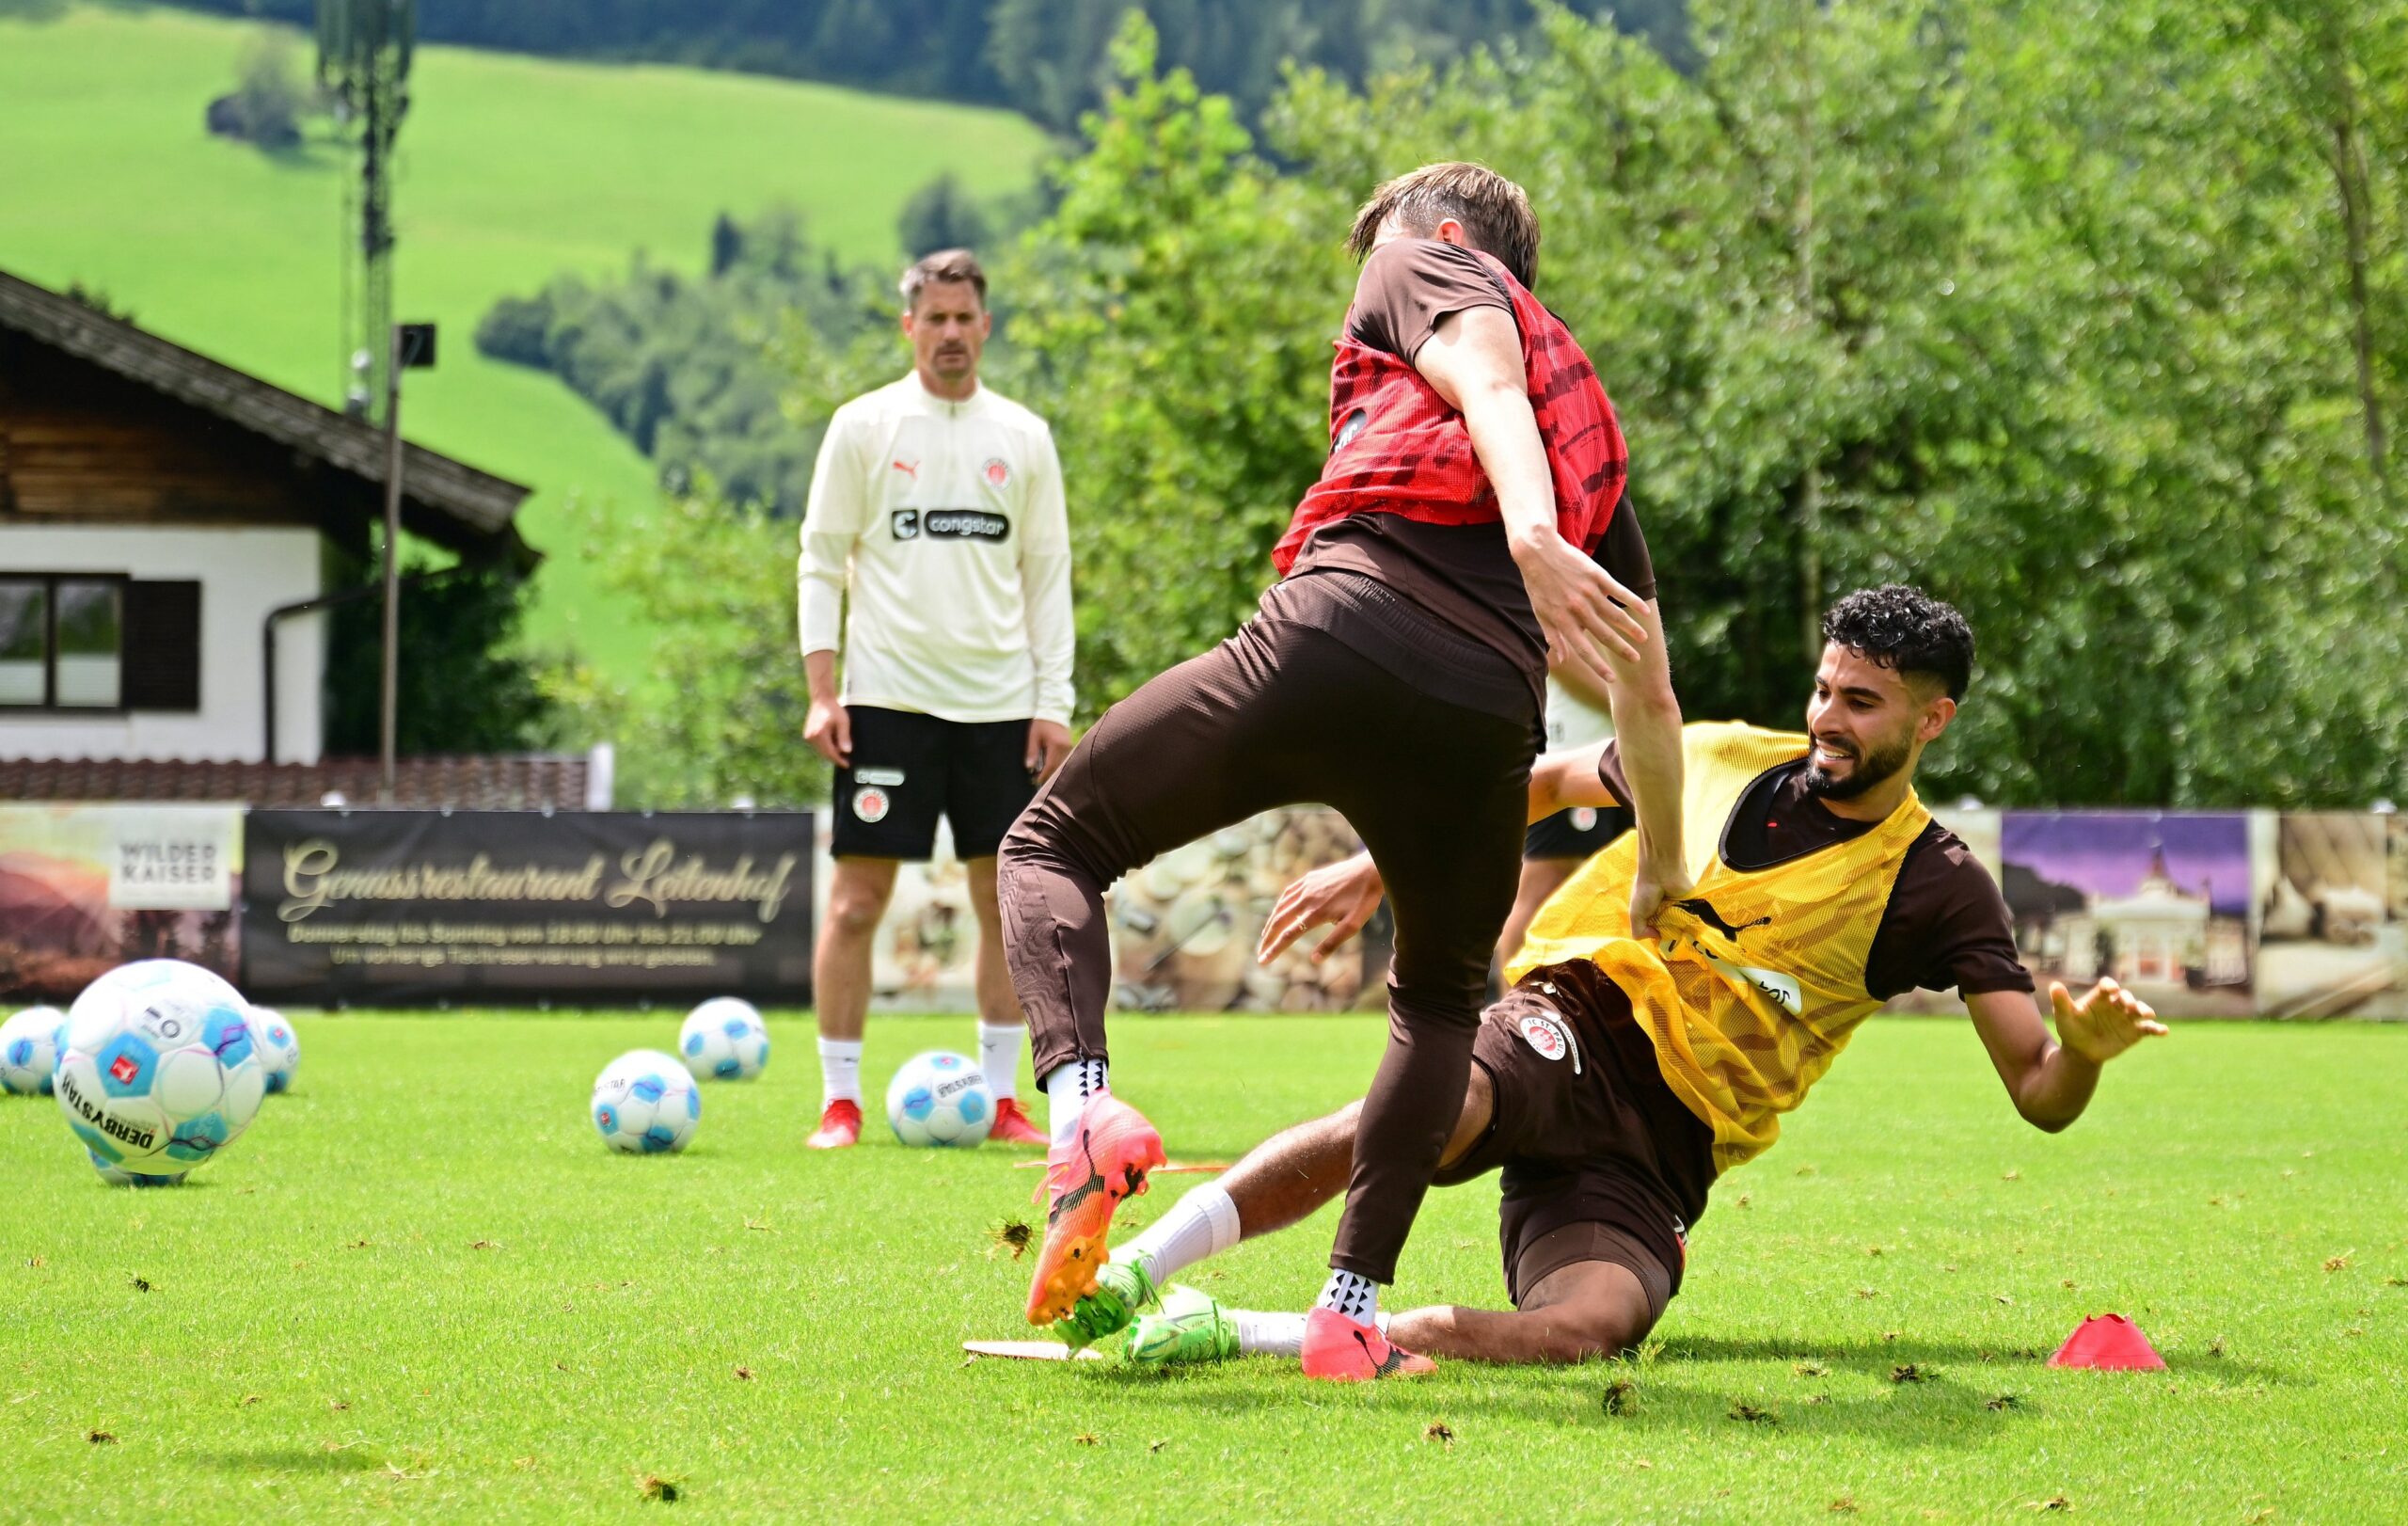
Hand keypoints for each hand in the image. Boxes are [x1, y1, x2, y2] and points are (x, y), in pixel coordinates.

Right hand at [803, 696, 850, 766]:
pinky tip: (833, 739)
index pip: (830, 753)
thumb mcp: (843, 722)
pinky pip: (818, 745)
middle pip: (825, 753)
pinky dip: (826, 746)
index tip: (847, 765)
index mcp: (820, 734)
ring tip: (839, 743)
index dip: (839, 760)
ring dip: (830, 751)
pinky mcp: (807, 735)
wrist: (821, 700)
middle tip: (846, 759)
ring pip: (821, 750)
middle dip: (835, 756)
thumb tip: (846, 752)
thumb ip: (844, 737)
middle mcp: (811, 736)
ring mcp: (808, 736)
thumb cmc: (834, 709)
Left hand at [1026, 718, 1072, 782]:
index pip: (1050, 765)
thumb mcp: (1033, 736)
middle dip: (1047, 774)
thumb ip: (1032, 752)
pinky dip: (1055, 763)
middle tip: (1037, 779)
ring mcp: (1069, 747)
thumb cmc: (1041, 723)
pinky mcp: (1069, 746)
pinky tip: (1048, 764)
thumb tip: (1029, 767)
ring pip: (1061, 764)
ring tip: (1041, 773)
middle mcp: (1065, 747)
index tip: (1036, 780)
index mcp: (1056, 745)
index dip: (1043, 775)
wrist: (1054, 710)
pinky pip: (1063, 759)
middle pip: (1057, 767)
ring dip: (1051, 769)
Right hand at [1257, 853, 1384, 964]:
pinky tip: (1278, 910)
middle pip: (1279, 921)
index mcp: (1315, 913)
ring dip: (1271, 923)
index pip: (1288, 935)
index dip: (1274, 949)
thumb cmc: (1364, 900)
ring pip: (1281, 907)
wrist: (1369, 870)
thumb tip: (1314, 960)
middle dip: (1267, 939)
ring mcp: (1306, 887)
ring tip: (1266, 936)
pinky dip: (1279, 905)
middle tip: (1260, 952)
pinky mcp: (1309, 879)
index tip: (1263, 961)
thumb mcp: (1352, 926)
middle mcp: (1306, 899)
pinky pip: (1288, 893)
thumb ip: (1332, 943)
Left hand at [1510, 532, 1648, 692]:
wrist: (1538, 551)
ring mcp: (1588, 592)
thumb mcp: (1541, 613)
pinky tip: (1645, 611)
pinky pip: (1619, 591)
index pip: (1583, 650)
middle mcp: (1577, 609)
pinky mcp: (1596, 576)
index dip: (1597, 666)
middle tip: (1636, 660)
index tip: (1611, 678)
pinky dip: (1633, 602)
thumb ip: (1553, 636)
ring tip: (1643, 639)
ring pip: (1615, 615)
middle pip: (1604, 635)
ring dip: (1632, 629)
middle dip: (1622, 650)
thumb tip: (1562, 659)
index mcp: (1562, 621)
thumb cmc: (1538, 585)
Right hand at [1629, 856, 1693, 939]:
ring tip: (1686, 933)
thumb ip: (1639, 931)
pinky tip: (1695, 928)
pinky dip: (1695, 924)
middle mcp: (1665, 911)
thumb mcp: (1636, 914)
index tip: (1661, 937)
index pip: (1655, 931)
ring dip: (1684, 930)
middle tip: (1675, 936)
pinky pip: (1695, 918)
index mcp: (1651, 913)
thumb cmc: (1646, 891)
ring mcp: (1679, 909)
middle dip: (1672, 934)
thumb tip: (1657, 937)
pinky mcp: (1692, 905)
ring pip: (1683, 926)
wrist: (1662, 872)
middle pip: (1670, 930)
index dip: (1657, 935)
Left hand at [2051, 978, 2167, 1064]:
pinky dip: (2157, 1029)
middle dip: (2129, 999)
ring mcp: (2127, 1018)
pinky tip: (2164, 1031)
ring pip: (2140, 1011)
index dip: (2110, 986)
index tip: (2111, 990)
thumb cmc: (2071, 1029)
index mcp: (2099, 998)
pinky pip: (2148, 1029)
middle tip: (2129, 1004)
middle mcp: (2116, 1005)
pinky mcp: (2135, 1032)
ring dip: (2145, 1010)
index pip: (2107, 986)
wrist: (2081, 1051)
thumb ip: (2061, 1001)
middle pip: (2126, 998)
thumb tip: (2054, 986)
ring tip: (2147, 1014)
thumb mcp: (2064, 1016)